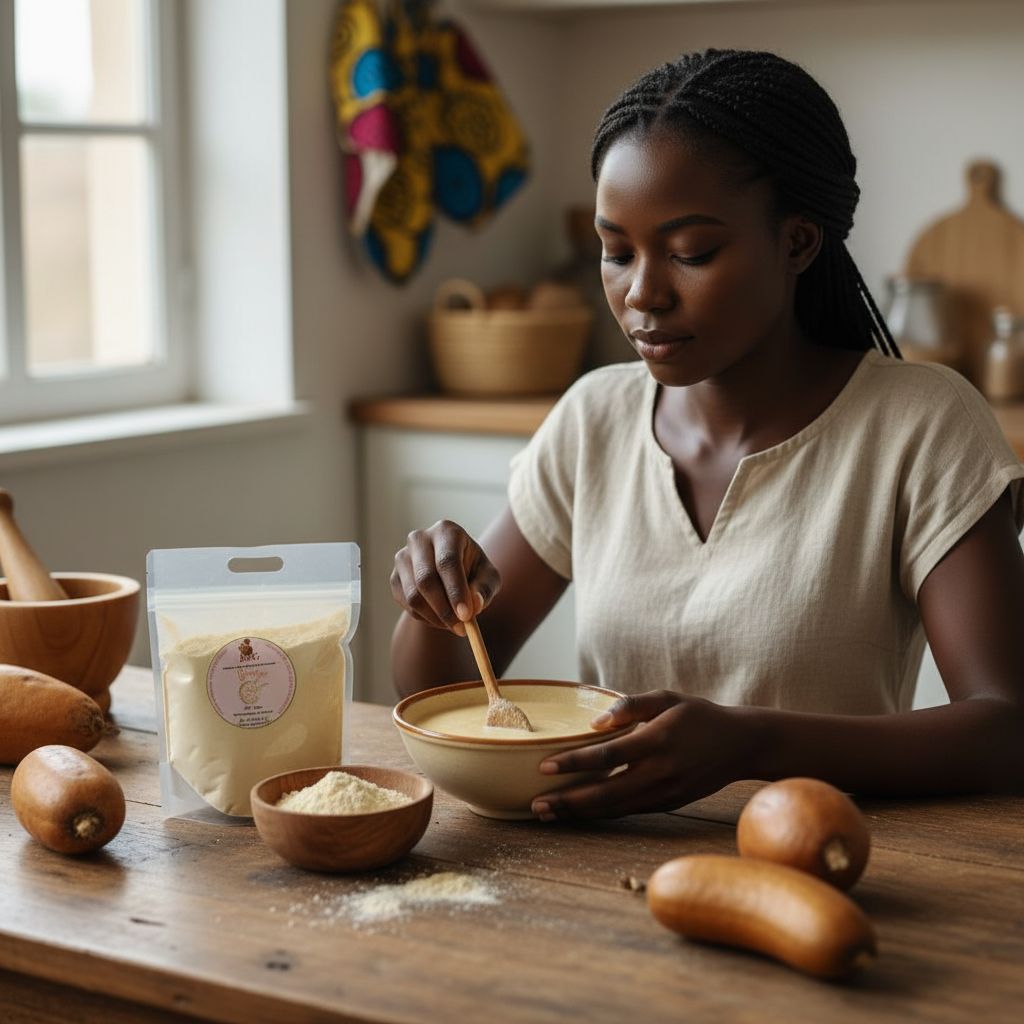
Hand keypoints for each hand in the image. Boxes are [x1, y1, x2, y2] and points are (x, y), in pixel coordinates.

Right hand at [390, 519, 500, 635]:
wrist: (450, 574)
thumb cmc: (474, 571)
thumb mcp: (488, 577)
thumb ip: (485, 589)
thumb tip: (475, 604)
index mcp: (446, 531)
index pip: (447, 561)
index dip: (456, 590)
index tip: (466, 616)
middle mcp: (419, 539)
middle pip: (426, 578)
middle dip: (444, 609)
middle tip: (461, 628)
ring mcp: (402, 558)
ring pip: (414, 595)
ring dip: (436, 617)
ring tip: (455, 626)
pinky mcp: (395, 577)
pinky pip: (407, 605)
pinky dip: (425, 618)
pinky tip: (441, 619)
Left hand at [530, 690, 753, 819]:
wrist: (740, 745)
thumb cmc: (697, 715)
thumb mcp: (667, 698)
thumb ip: (630, 705)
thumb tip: (595, 723)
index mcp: (657, 741)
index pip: (607, 755)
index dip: (574, 762)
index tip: (544, 766)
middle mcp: (660, 772)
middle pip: (605, 793)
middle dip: (568, 801)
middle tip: (535, 805)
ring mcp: (665, 793)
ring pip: (614, 809)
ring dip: (579, 813)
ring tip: (547, 814)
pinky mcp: (668, 804)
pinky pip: (627, 812)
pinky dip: (600, 814)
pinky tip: (578, 813)